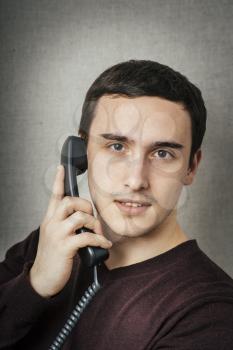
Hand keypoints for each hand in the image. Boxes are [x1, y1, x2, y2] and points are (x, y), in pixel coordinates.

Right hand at [29, 165, 111, 297]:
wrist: (43, 278)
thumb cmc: (53, 257)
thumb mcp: (56, 237)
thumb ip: (67, 226)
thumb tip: (87, 221)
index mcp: (50, 219)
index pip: (54, 196)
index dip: (58, 181)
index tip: (61, 168)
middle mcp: (52, 224)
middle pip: (70, 201)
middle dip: (86, 206)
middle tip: (92, 218)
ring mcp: (57, 235)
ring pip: (79, 217)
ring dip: (94, 223)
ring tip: (98, 233)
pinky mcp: (64, 247)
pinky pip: (86, 237)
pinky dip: (99, 239)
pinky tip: (104, 244)